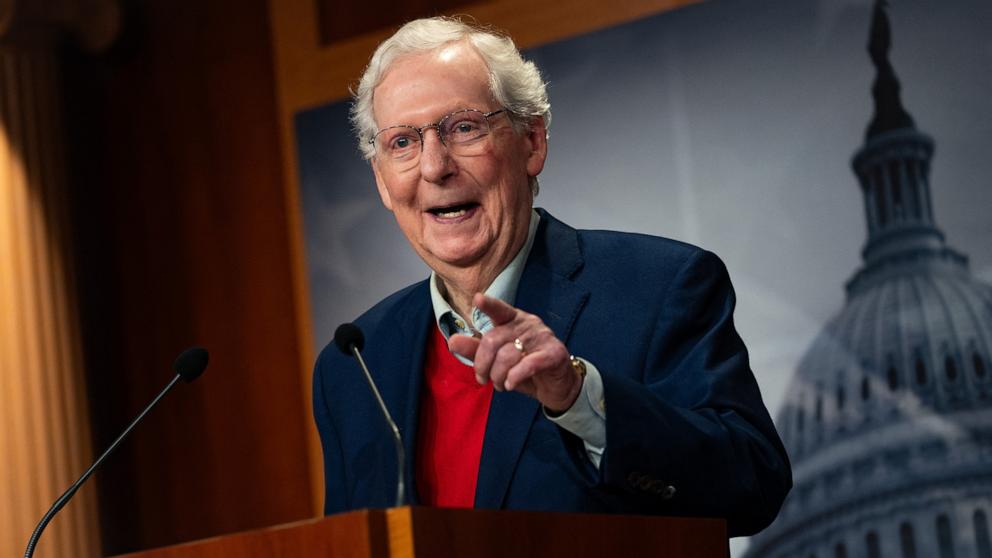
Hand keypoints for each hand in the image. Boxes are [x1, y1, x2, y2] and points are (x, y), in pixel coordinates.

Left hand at [448, 293, 582, 412]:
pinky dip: (515, 376)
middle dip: (482, 365)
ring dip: (498, 376)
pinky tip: (511, 384)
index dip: (489, 305)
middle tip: (483, 379)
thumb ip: (475, 350)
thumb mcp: (497, 361)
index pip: (499, 309)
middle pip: (493, 340)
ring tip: (502, 384)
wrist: (557, 385)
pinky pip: (529, 364)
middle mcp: (528, 324)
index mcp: (514, 320)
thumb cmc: (524, 369)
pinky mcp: (555, 354)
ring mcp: (543, 337)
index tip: (478, 299)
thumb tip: (452, 340)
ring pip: (508, 355)